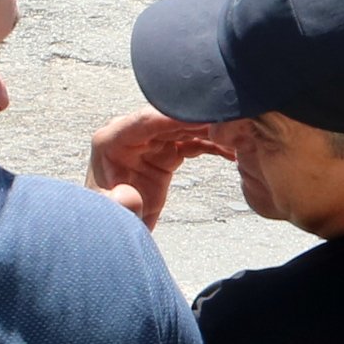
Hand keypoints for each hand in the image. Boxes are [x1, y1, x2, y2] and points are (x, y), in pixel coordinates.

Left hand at [87, 109, 231, 226]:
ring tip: (235, 133)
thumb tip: (128, 196)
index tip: (202, 114)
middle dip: (198, 119)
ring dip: (208, 129)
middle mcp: (130, 135)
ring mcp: (150, 142)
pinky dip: (210, 145)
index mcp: (111, 140)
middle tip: (228, 120)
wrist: (116, 229)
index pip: (145, 120)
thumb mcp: (111, 215)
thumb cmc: (107, 219)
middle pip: (168, 119)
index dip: (174, 116)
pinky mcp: (165, 153)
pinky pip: (190, 142)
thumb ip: (118, 205)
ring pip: (183, 127)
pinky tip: (229, 151)